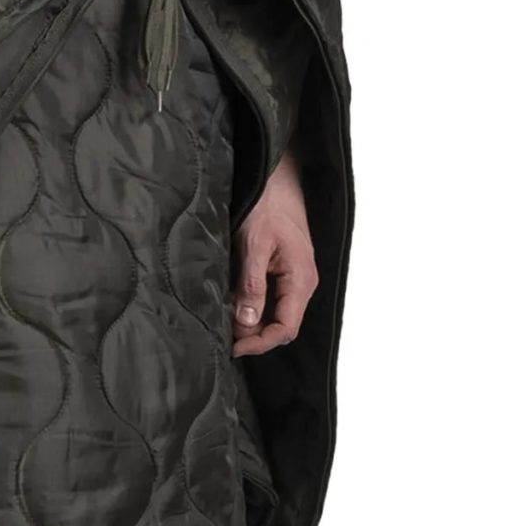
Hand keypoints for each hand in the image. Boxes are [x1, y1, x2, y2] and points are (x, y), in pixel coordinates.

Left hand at [229, 149, 316, 358]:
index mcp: (301, 279)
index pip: (285, 328)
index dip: (260, 343)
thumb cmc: (267, 205)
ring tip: (225, 320)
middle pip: (281, 325)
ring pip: (275, 314)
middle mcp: (302, 282)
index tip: (234, 347)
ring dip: (252, 322)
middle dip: (254, 335)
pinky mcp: (283, 271)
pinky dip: (253, 307)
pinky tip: (234, 303)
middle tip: (223, 334)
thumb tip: (246, 323)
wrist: (275, 178)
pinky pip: (272, 299)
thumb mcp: (254, 245)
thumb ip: (251, 286)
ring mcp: (294, 277)